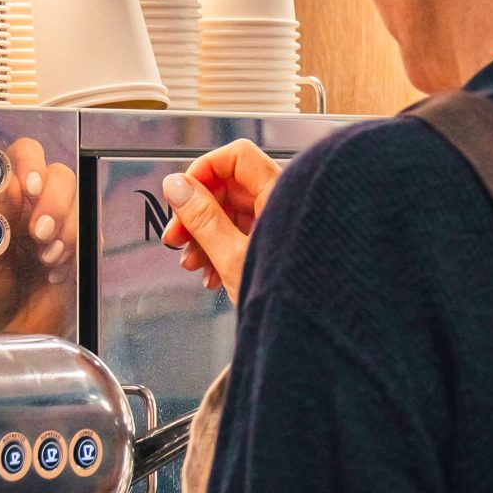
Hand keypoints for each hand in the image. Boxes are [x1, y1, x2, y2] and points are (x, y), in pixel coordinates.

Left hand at [0, 137, 78, 336]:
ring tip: (45, 259)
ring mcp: (55, 229)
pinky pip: (91, 235)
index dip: (31, 163)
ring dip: (66, 228)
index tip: (29, 188)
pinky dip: (77, 250)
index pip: (21, 157)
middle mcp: (29, 208)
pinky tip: (56, 272)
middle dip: (54, 201)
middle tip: (39, 235)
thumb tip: (5, 179)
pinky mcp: (77, 254)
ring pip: (78, 202)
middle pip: (59, 175)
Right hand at [160, 141, 280, 296]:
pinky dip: (223, 250)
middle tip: (176, 237)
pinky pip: (246, 235)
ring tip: (193, 263)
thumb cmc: (290, 300)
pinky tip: (213, 274)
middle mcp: (285, 203)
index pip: (236, 157)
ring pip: (234, 214)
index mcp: (279, 194)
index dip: (203, 172)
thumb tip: (177, 187)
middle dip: (197, 213)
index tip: (180, 196)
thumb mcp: (232, 258)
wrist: (316, 336)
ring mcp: (284, 224)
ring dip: (206, 236)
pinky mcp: (281, 245)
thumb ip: (201, 218)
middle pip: (231, 188)